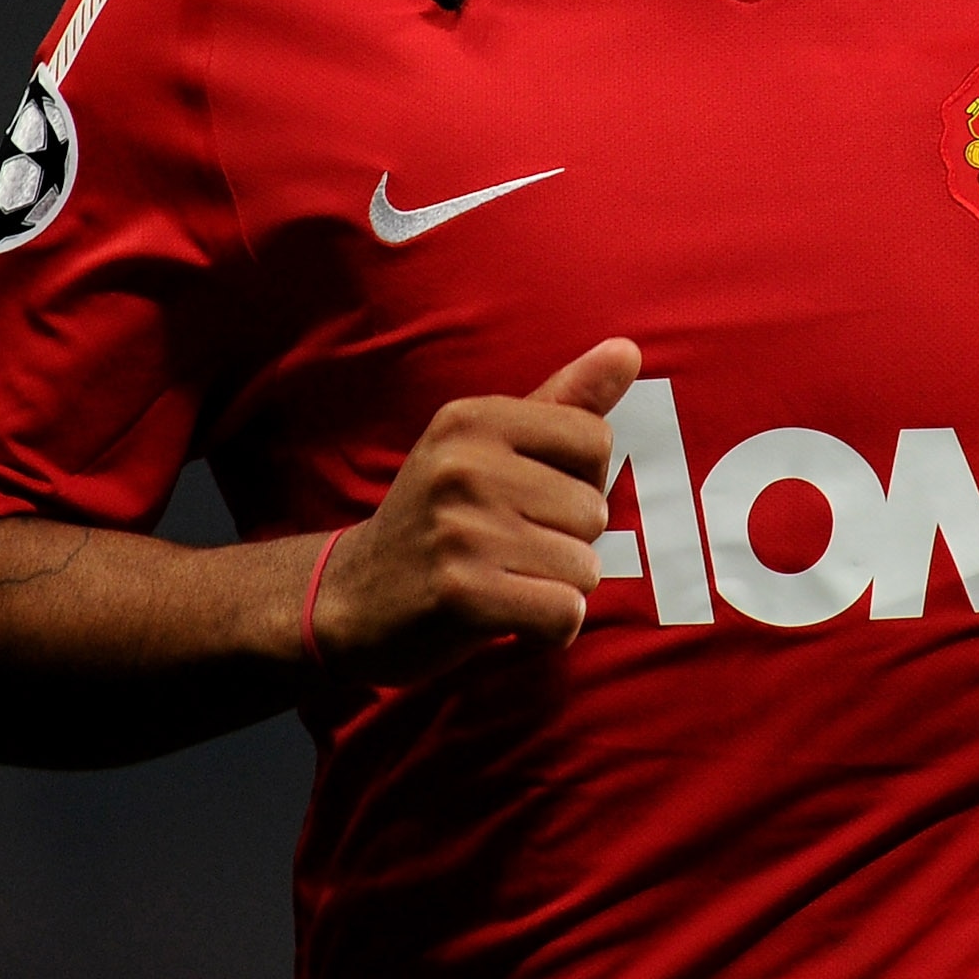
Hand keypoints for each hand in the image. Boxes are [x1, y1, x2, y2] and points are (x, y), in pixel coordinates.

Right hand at [308, 338, 641, 685]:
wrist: (349, 598)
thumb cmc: (440, 517)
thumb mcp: (488, 446)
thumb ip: (563, 400)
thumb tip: (629, 350)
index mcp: (473, 417)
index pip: (595, 440)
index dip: (580, 481)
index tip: (530, 499)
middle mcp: (463, 464)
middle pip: (595, 510)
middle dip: (567, 542)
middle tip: (506, 549)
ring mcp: (459, 529)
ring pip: (585, 567)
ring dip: (557, 588)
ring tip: (502, 580)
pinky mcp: (460, 593)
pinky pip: (564, 614)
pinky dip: (549, 627)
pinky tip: (504, 616)